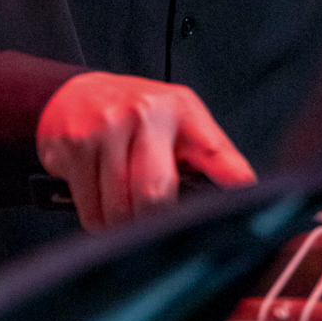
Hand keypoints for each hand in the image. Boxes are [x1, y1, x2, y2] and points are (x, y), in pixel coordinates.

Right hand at [36, 70, 255, 230]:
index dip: (232, 181)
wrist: (75, 95)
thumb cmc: (136, 115)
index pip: (214, 150)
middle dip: (155, 221)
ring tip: (125, 210)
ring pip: (120, 209)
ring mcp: (106, 128)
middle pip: (156, 194)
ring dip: (122, 224)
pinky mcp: (74, 146)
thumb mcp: (181, 123)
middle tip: (155, 225)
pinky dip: (98, 219)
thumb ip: (214, 155)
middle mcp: (144, 114)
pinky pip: (91, 209)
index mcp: (181, 109)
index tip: (243, 209)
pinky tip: (102, 201)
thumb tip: (248, 190)